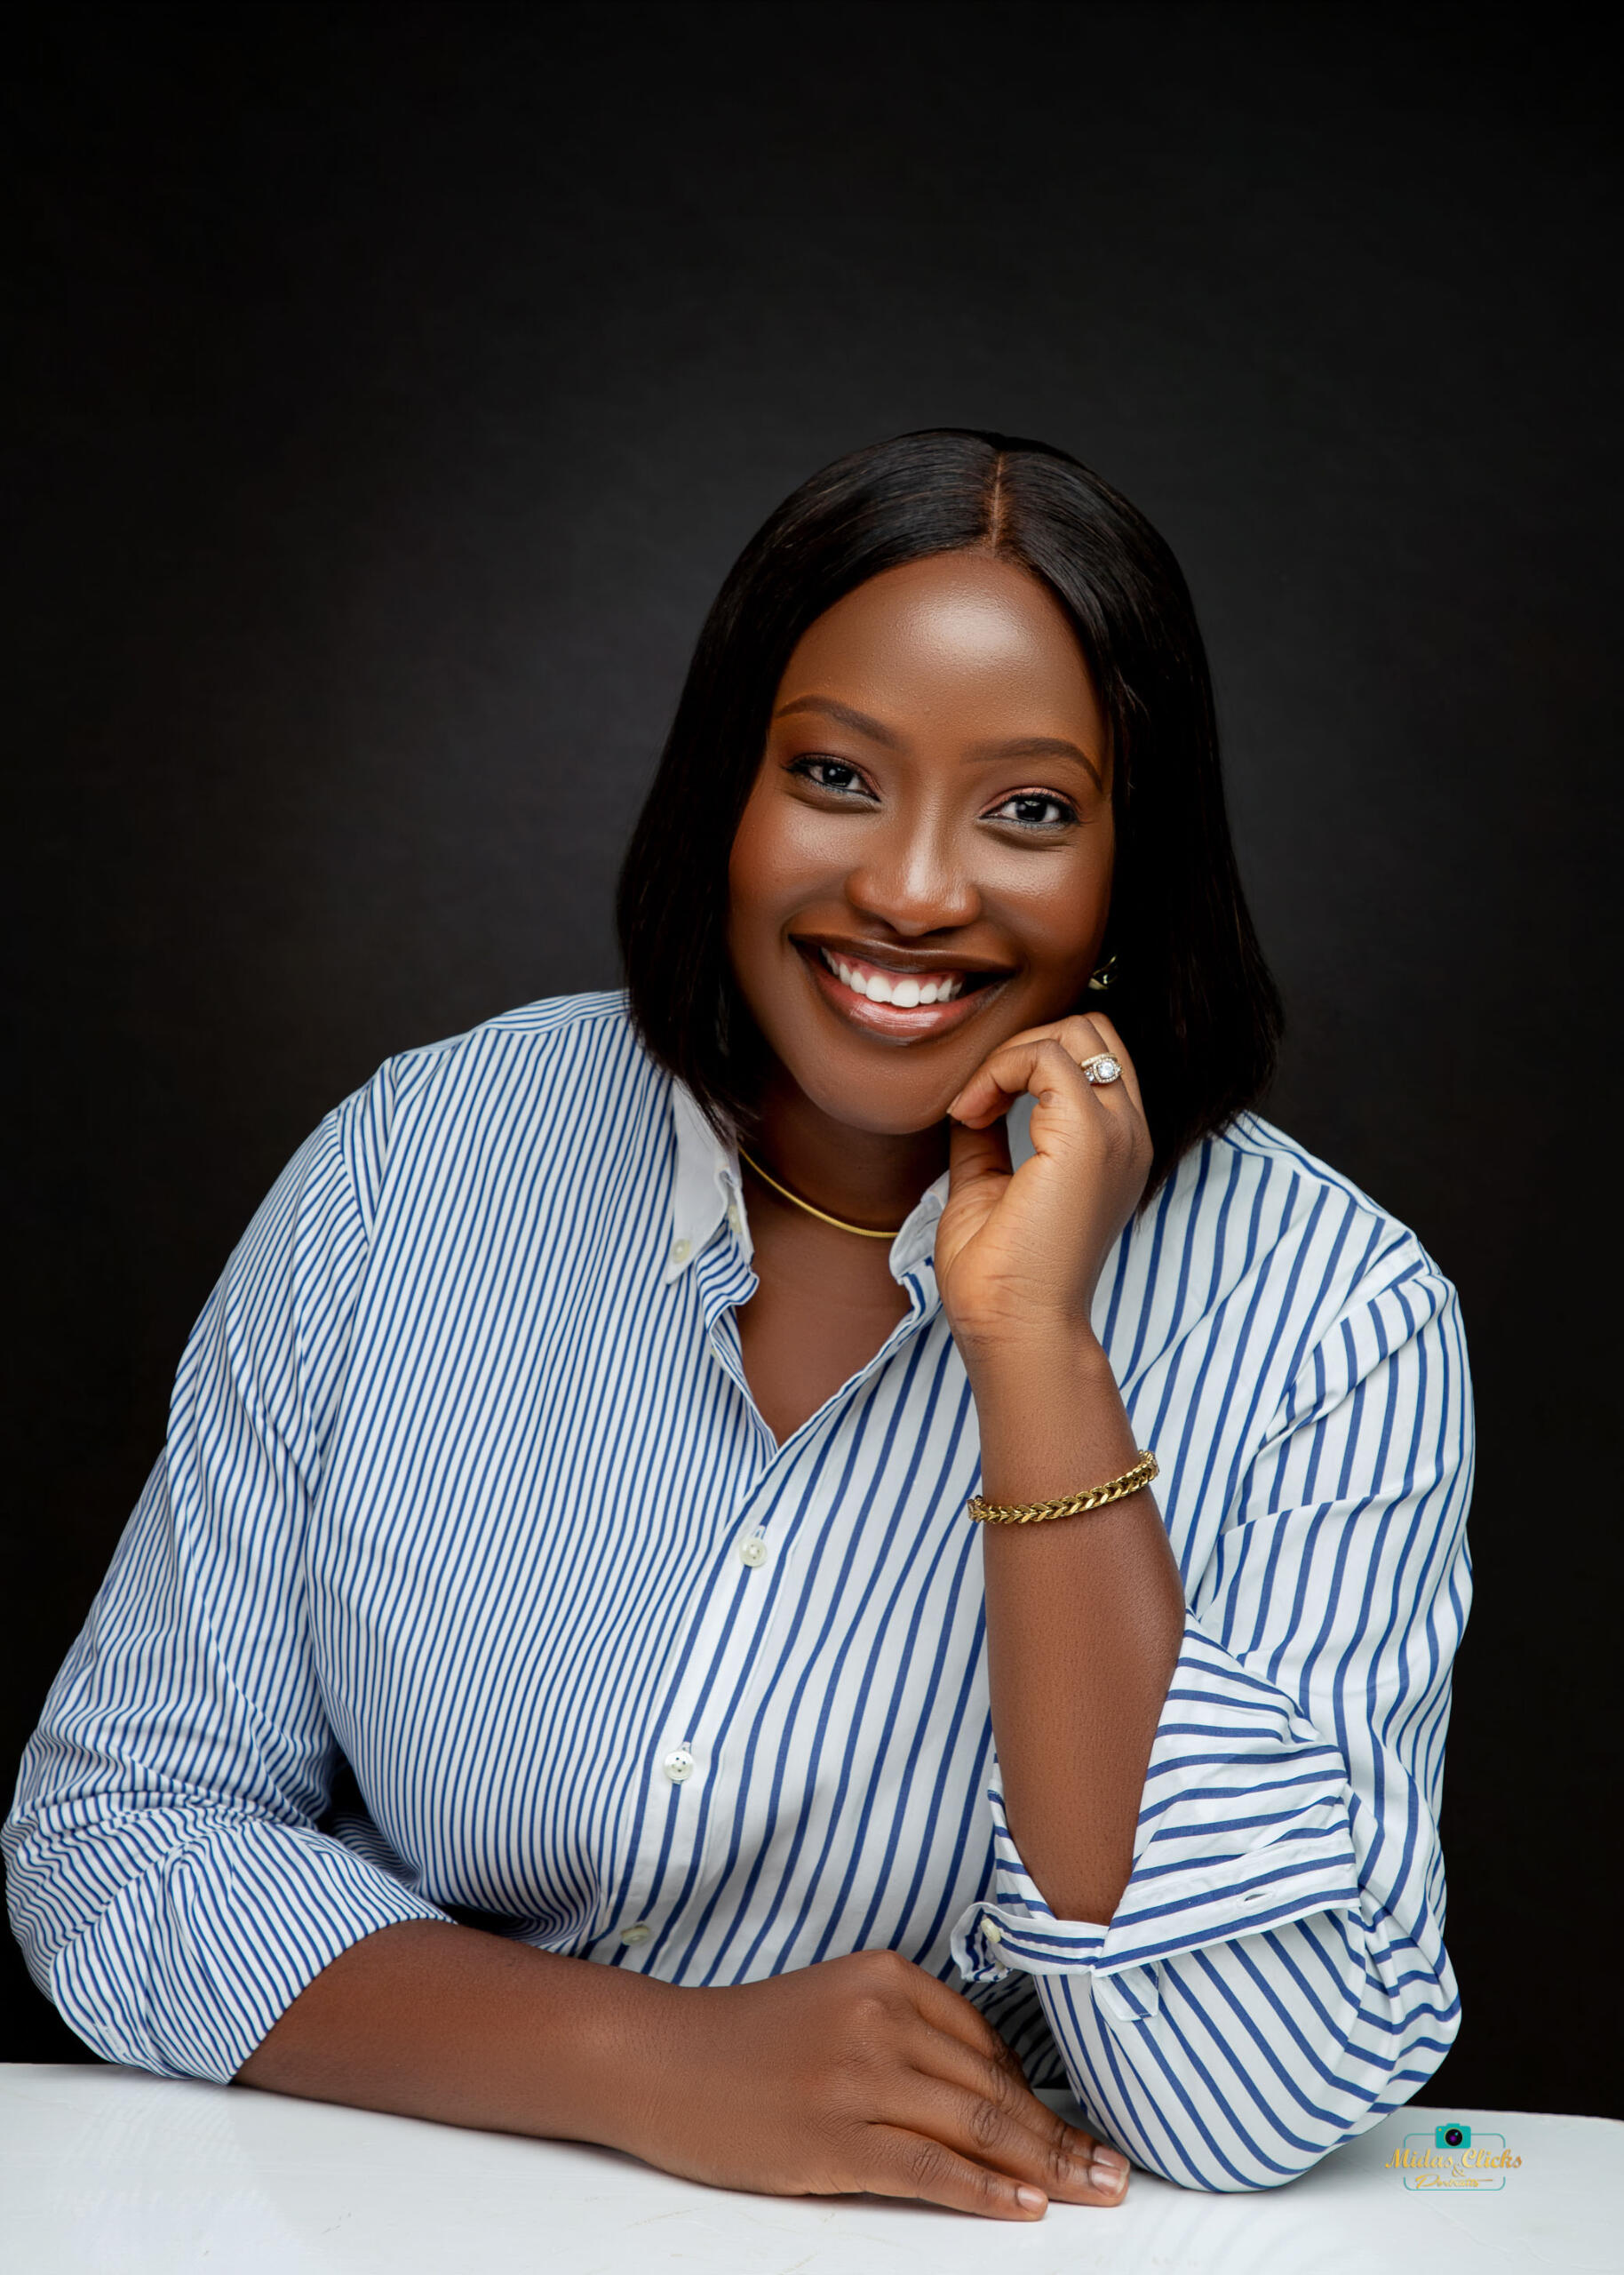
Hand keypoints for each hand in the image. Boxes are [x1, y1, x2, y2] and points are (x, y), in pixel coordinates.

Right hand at [609, 1948, 1129, 2218]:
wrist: (662, 2060)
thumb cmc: (749, 2041)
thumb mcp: (837, 2005)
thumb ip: (907, 2032)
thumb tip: (992, 2092)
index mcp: (887, 1975)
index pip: (987, 2044)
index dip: (1041, 2096)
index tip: (1083, 2128)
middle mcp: (880, 2016)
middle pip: (993, 2088)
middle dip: (1062, 2136)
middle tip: (1115, 2171)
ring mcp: (858, 2076)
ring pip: (976, 2126)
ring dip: (1045, 2166)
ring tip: (1091, 2190)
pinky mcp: (836, 2136)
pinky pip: (930, 2167)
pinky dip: (986, 2190)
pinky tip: (1025, 2206)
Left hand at [935, 1011, 1150, 1353]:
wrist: (1013, 1328)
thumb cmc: (1000, 1277)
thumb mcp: (989, 1186)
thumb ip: (987, 1138)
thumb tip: (969, 1098)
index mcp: (1116, 1147)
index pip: (1093, 1056)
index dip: (1029, 1059)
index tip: (975, 1108)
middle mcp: (1129, 1134)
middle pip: (1094, 1030)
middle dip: (1025, 1042)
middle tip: (977, 1095)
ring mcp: (1117, 1134)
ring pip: (1078, 1031)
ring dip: (1009, 1054)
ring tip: (971, 1106)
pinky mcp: (1090, 1138)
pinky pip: (1046, 1056)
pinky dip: (998, 1070)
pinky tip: (970, 1112)